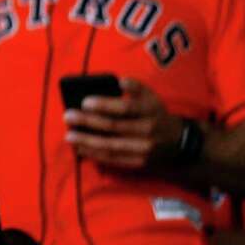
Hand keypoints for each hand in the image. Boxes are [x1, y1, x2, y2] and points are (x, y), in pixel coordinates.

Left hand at [63, 77, 185, 170]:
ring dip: (87, 141)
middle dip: (88, 122)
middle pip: (113, 127)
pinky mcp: (137, 163)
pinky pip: (113, 159)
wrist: (177, 143)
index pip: (125, 108)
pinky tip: (80, 148)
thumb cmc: (155, 114)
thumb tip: (119, 81)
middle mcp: (147, 132)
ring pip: (111, 146)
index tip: (84, 102)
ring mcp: (142, 150)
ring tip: (69, 135)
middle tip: (68, 117)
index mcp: (149, 111)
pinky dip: (95, 155)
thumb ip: (136, 87)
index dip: (104, 105)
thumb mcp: (151, 96)